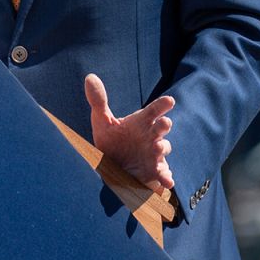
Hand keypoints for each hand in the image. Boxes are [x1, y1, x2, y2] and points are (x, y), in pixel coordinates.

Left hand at [84, 73, 175, 195]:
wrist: (111, 166)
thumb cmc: (111, 139)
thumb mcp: (102, 121)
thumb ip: (98, 100)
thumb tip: (89, 77)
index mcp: (141, 121)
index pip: (153, 110)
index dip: (162, 105)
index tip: (170, 100)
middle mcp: (151, 136)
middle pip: (162, 128)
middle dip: (164, 125)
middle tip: (164, 123)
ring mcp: (154, 154)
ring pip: (164, 149)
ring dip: (163, 148)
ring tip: (158, 148)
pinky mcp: (154, 171)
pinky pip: (163, 174)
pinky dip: (166, 177)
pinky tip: (167, 182)